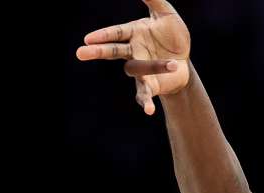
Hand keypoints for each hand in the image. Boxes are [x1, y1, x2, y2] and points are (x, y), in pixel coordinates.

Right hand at [75, 0, 191, 114]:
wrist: (184, 60)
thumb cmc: (172, 36)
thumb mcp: (166, 14)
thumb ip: (153, 1)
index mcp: (133, 34)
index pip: (116, 33)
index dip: (103, 35)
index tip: (88, 38)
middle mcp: (133, 52)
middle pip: (112, 52)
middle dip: (97, 52)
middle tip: (80, 53)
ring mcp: (140, 70)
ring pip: (136, 69)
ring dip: (153, 66)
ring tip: (172, 64)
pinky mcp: (150, 85)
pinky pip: (144, 94)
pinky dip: (145, 101)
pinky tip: (148, 110)